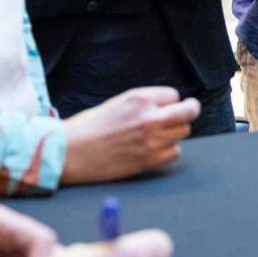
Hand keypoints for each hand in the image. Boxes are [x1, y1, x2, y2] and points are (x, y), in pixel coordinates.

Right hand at [61, 87, 199, 184]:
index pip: (175, 95)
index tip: (162, 107)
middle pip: (188, 112)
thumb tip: (168, 105)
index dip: (168, 102)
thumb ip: (145, 103)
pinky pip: (175, 153)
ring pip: (183, 133)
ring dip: (174, 133)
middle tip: (184, 114)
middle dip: (186, 112)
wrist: (69, 153)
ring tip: (157, 135)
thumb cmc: (90, 126)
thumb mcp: (119, 102)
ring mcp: (151, 141)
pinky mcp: (148, 161)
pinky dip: (168, 151)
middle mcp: (149, 118)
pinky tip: (153, 150)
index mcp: (140, 99)